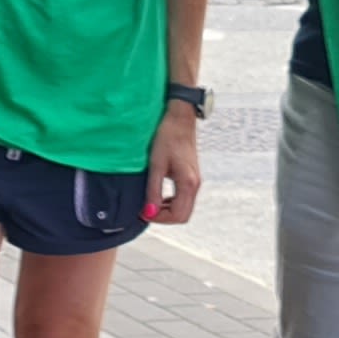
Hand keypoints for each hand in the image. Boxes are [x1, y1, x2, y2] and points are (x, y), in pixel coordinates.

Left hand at [147, 103, 203, 228]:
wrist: (179, 119)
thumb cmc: (167, 137)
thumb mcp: (156, 165)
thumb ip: (153, 190)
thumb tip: (148, 212)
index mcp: (188, 183)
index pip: (178, 215)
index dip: (159, 218)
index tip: (143, 212)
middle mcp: (195, 185)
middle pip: (183, 215)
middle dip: (163, 217)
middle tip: (145, 209)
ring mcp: (195, 181)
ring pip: (183, 208)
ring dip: (166, 210)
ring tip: (149, 202)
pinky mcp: (191, 176)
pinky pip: (183, 198)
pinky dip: (170, 202)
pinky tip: (157, 195)